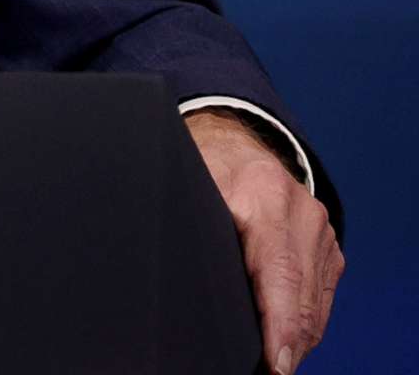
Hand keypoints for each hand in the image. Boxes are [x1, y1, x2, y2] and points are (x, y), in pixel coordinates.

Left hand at [184, 110, 342, 371]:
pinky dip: (304, 322)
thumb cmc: (201, 166)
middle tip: (269, 369)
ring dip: (296, 338)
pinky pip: (320, 296)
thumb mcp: (188, 187)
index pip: (280, 272)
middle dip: (287, 342)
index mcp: (264, 195)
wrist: (234, 143)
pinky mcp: (328, 247)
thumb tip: (168, 273)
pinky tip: (284, 341)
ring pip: (315, 304)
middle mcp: (302, 213)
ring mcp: (320, 231)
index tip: (275, 359)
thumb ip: (192, 228)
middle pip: (301, 297)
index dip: (279, 322)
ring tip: (274, 362)